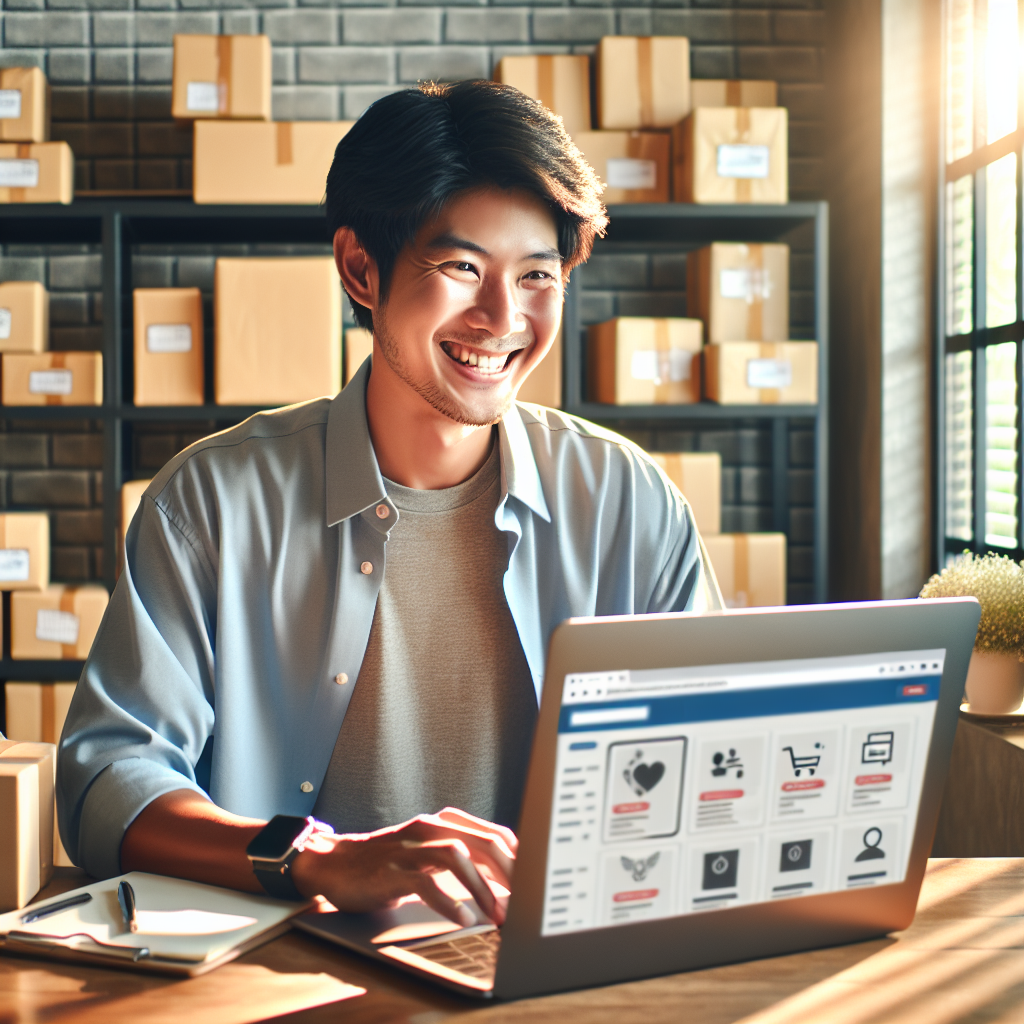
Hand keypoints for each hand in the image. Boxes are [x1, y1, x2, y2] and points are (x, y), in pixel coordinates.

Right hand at [290, 807, 516, 926]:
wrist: (337, 864)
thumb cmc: (390, 863)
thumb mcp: (430, 853)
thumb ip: (463, 858)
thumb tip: (507, 879)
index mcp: (444, 822)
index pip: (493, 833)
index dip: (518, 857)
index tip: (535, 881)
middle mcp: (430, 828)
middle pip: (481, 841)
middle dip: (509, 871)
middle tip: (524, 899)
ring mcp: (410, 847)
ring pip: (456, 856)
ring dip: (481, 888)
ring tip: (496, 914)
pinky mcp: (391, 870)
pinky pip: (424, 883)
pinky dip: (447, 901)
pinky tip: (461, 918)